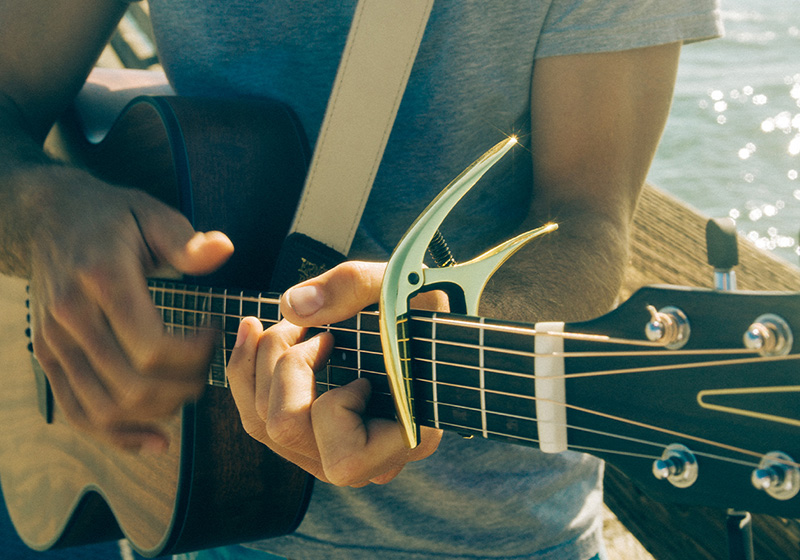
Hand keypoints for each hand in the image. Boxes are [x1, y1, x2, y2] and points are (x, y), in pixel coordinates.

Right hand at [26, 167, 232, 451]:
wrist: (46, 218)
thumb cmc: (109, 217)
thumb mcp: (151, 214)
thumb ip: (185, 240)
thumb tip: (223, 251)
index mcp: (101, 280)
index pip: (151, 347)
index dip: (194, 355)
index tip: (214, 334)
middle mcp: (71, 317)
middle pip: (130, 385)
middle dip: (181, 388)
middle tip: (207, 369)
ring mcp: (55, 342)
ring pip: (104, 407)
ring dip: (155, 413)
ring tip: (187, 395)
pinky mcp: (49, 357)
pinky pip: (77, 411)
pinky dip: (116, 434)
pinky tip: (152, 440)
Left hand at [227, 261, 443, 486]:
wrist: (422, 314)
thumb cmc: (421, 304)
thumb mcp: (402, 282)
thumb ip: (354, 287)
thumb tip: (291, 307)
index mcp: (408, 437)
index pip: (345, 458)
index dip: (335, 401)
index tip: (349, 353)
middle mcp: (371, 460)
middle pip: (288, 431)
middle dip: (285, 364)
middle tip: (312, 327)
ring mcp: (336, 451)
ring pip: (262, 425)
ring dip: (264, 363)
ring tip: (290, 326)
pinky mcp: (309, 435)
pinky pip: (256, 417)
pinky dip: (247, 370)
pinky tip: (254, 331)